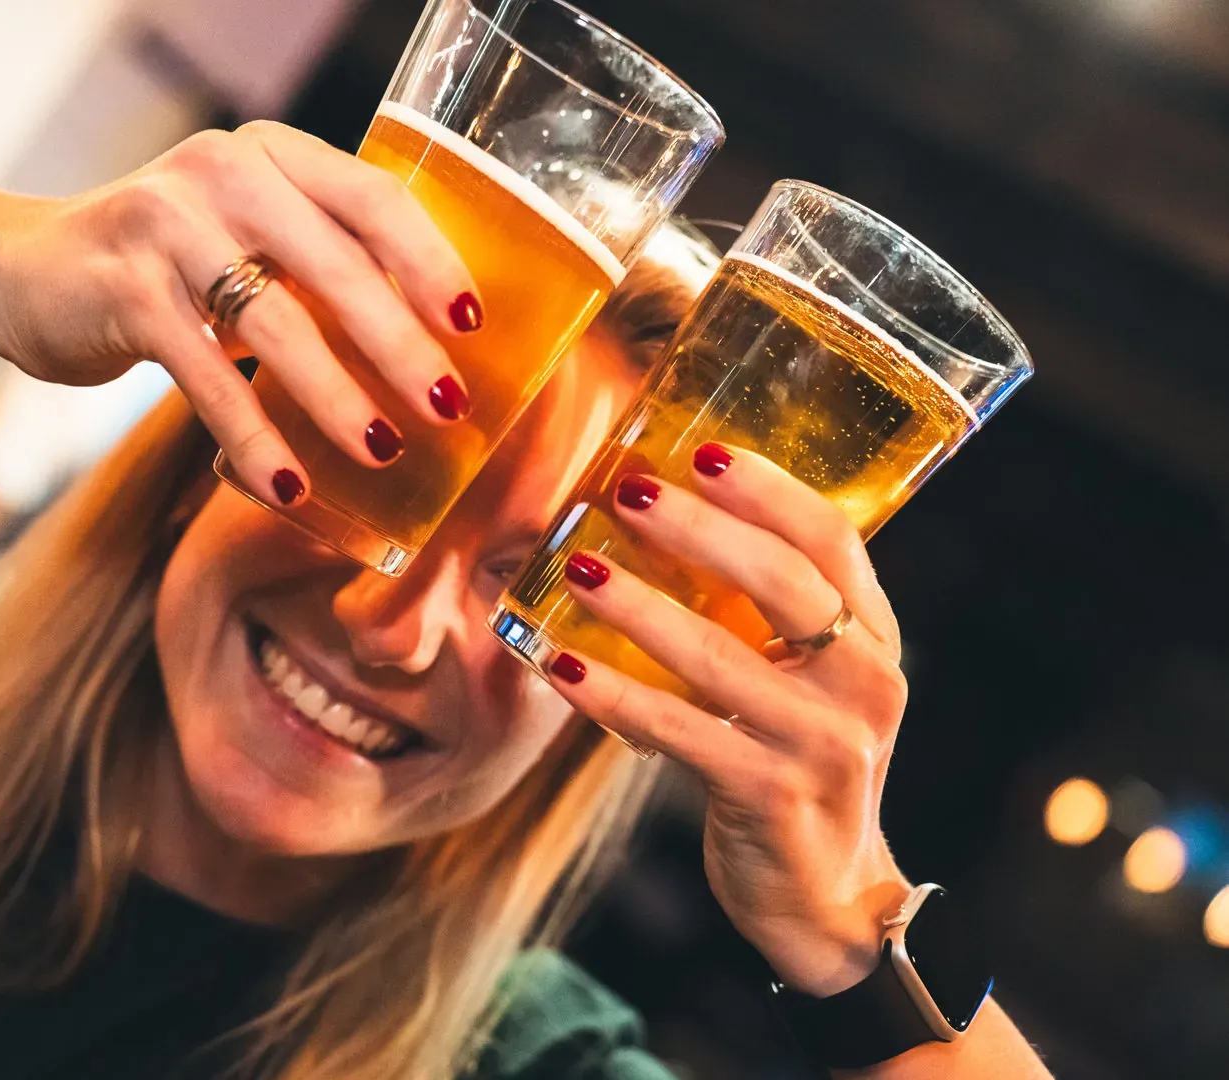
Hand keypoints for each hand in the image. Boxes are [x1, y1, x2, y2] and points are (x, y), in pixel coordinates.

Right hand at [0, 121, 479, 505]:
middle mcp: (222, 174)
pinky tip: (284, 484)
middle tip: (444, 408)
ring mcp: (166, 227)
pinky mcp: (125, 291)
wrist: (22, 269)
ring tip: (380, 451)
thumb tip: (423, 343)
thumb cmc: (160, 264)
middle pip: (335, 263)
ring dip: (334, 396)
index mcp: (269, 155)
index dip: (430, 262)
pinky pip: (204, 375)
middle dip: (399, 345)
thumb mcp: (240, 234)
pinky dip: (250, 435)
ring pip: (275, 322)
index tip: (472, 326)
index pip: (372, 196)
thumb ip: (314, 259)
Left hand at [546, 445, 913, 996]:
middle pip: (781, 582)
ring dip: (637, 605)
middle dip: (698, 529)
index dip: (768, 488)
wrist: (827, 901)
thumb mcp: (808, 686)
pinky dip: (610, 694)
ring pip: (717, 655)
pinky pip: (675, 729)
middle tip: (626, 490)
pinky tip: (555, 667)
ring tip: (576, 566)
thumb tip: (664, 526)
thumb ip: (768, 619)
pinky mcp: (770, 793)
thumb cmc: (797, 769)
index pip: (833, 540)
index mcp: (872, 640)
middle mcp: (862, 682)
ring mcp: (822, 742)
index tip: (701, 449)